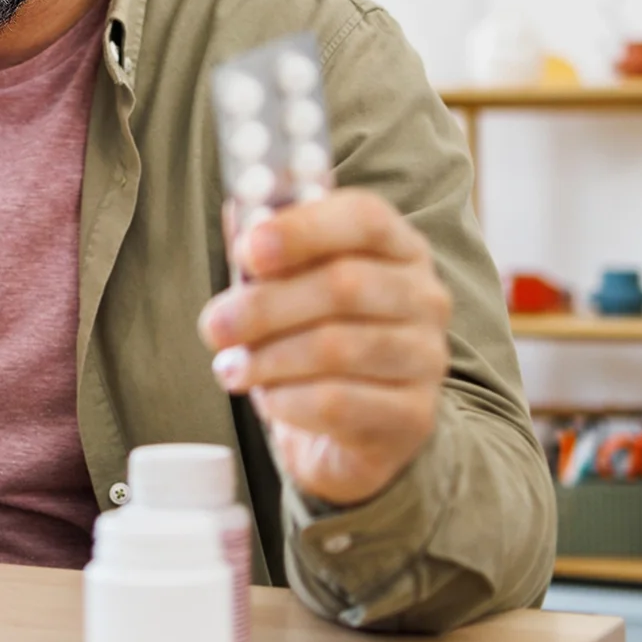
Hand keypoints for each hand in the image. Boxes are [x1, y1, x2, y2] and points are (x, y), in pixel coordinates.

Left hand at [200, 190, 452, 508]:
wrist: (352, 430)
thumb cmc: (317, 341)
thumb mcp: (289, 288)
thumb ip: (268, 250)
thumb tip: (238, 211)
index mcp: (399, 248)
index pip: (365, 218)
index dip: (302, 229)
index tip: (246, 250)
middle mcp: (425, 297)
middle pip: (344, 285)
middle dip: (265, 306)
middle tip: (215, 326)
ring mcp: (426, 358)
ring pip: (337, 347)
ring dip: (269, 358)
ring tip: (232, 370)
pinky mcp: (414, 417)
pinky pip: (338, 403)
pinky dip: (288, 401)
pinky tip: (268, 400)